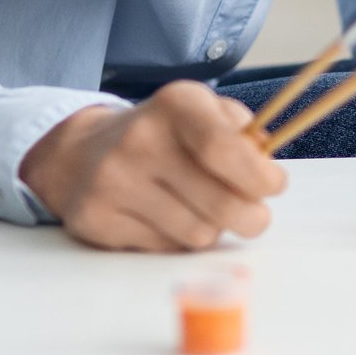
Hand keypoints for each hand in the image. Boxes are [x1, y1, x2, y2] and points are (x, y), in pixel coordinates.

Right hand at [18, 81, 287, 250]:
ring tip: (203, 210)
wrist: (80, 153)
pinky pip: (164, 250)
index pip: (223, 148)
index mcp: (175, 104)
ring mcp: (113, 183)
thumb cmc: (163, 134)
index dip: (258, 176)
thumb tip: (265, 167)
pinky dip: (177, 241)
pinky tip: (166, 218)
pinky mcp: (95, 221)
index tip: (275, 186)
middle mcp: (139, 140)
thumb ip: (242, 133)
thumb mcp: (202, 112)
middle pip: (219, 204)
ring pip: (197, 235)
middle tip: (255, 216)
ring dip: (213, 229)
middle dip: (251, 217)